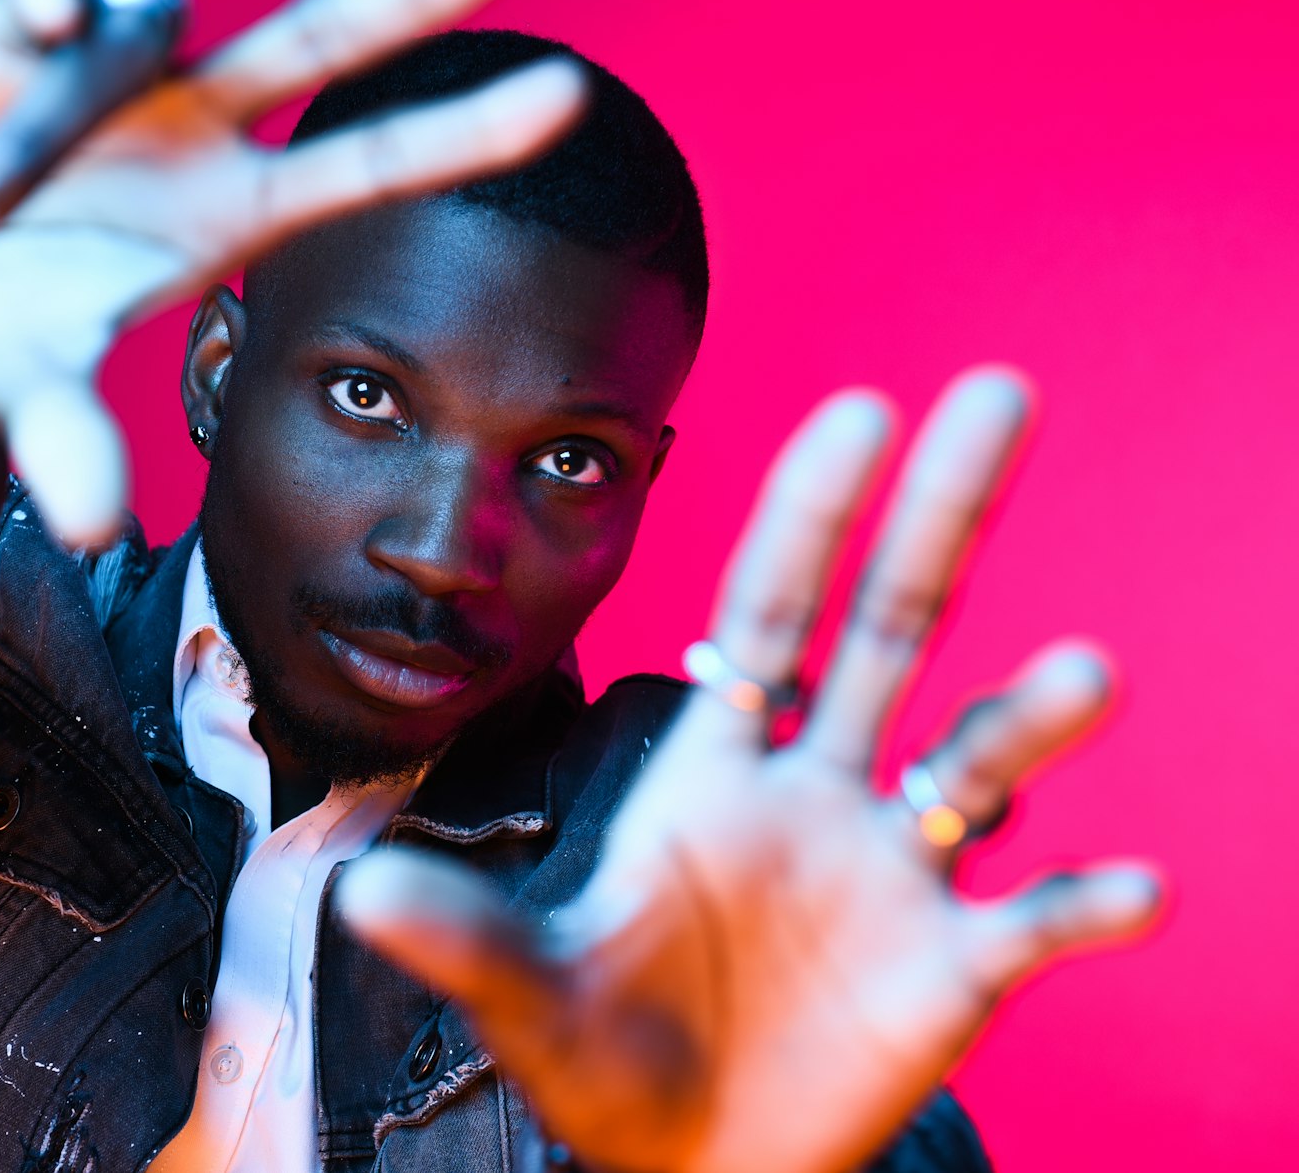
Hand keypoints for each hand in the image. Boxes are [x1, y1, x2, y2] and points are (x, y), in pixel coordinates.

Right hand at [0, 0, 585, 543]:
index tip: (570, 95)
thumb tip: (98, 527)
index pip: (369, 163)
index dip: (463, 133)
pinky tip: (15, 34)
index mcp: (228, 208)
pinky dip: (35, 7)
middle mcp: (193, 122)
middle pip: (325, 32)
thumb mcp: (31, 389)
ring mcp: (115, 67)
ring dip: (56, 116)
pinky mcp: (17, 27)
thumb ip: (68, 439)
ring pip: (142, 23)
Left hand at [338, 369, 1164, 1172]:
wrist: (684, 1158)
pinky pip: (1034, 925)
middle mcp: (817, 792)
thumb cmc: (604, 1051)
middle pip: (891, 627)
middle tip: (1002, 392)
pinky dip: (1085, 908)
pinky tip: (1132, 893)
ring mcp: (892, 874)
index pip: (766, 610)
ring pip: (978, 766)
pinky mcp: (950, 971)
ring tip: (1086, 674)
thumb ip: (464, 937)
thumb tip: (356, 892)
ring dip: (1032, 720)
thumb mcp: (528, 988)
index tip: (856, 406)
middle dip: (942, 512)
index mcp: (716, 768)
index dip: (806, 512)